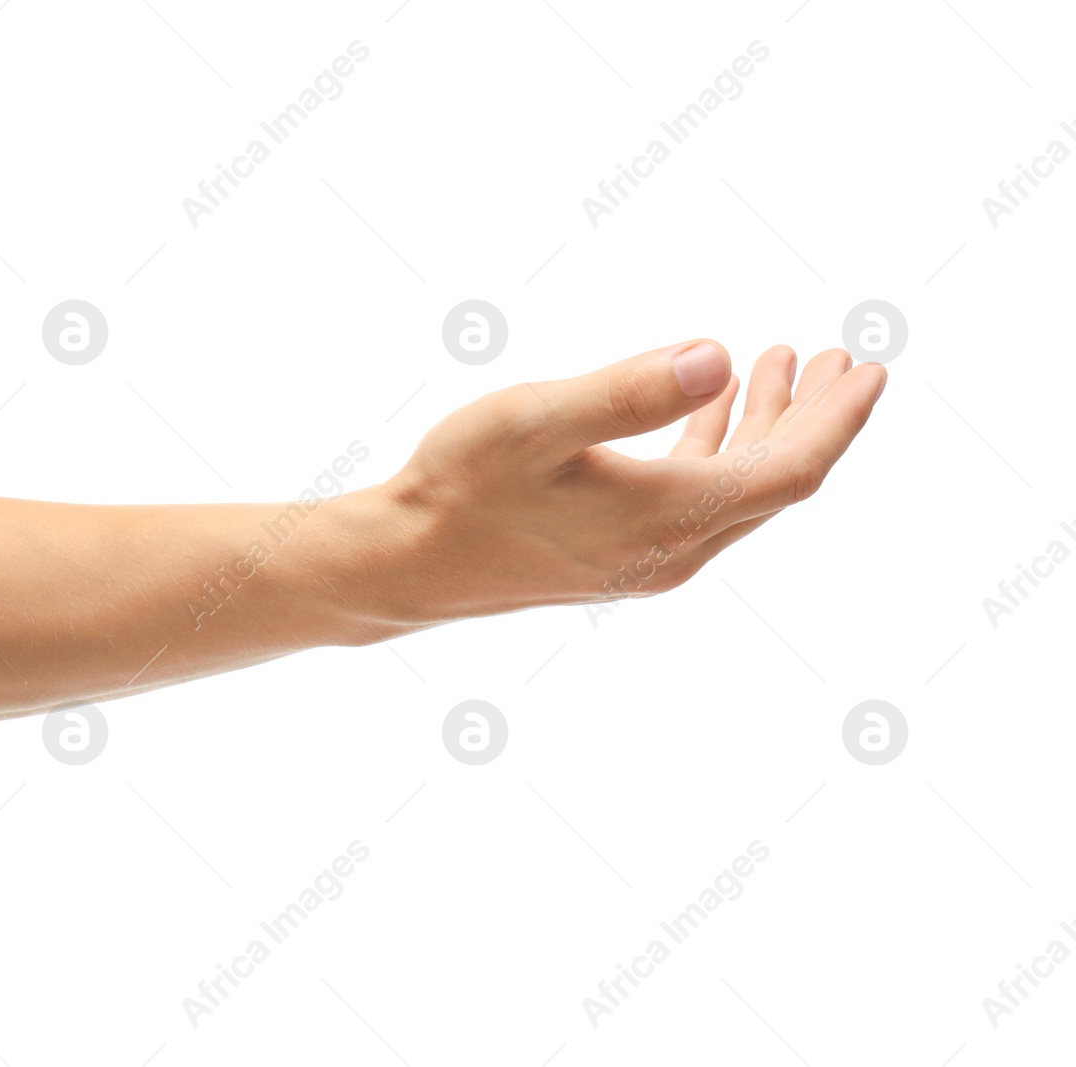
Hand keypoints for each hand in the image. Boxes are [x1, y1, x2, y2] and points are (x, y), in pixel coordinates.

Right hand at [353, 340, 886, 624]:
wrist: (408, 563)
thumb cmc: (461, 488)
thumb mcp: (537, 421)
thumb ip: (630, 391)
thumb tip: (719, 357)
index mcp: (667, 516)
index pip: (788, 470)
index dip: (836, 420)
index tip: (867, 366)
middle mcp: (673, 548)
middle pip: (774, 482)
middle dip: (813, 416)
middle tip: (838, 356)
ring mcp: (647, 556)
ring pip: (736, 489)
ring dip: (766, 426)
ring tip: (782, 364)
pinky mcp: (619, 552)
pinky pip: (698, 498)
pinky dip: (718, 447)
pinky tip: (710, 411)